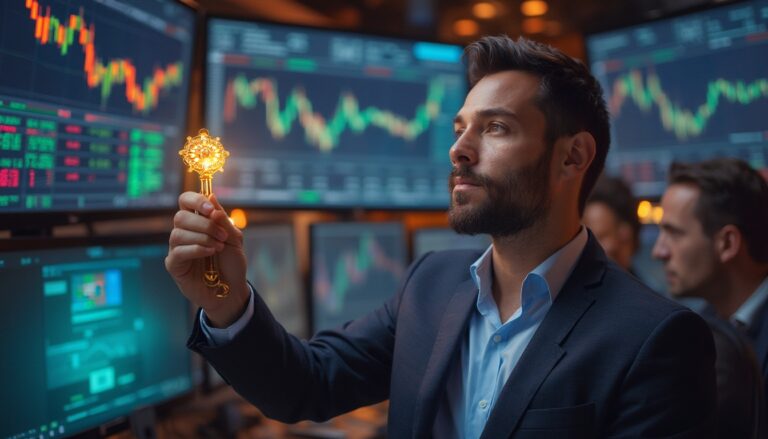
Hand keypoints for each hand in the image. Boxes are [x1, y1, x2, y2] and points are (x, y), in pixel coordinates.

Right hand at [165, 192, 248, 327]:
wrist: (231, 288)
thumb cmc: (231, 262)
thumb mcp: (234, 238)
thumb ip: (223, 220)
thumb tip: (211, 197)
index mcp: (198, 221)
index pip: (186, 201)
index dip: (195, 200)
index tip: (209, 209)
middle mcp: (184, 232)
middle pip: (180, 216)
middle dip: (204, 224)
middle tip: (222, 235)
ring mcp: (177, 248)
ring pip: (178, 233)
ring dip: (202, 237)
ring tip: (219, 247)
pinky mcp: (174, 264)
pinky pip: (178, 251)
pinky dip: (196, 249)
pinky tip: (210, 253)